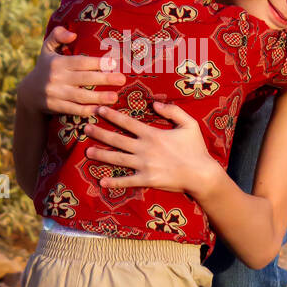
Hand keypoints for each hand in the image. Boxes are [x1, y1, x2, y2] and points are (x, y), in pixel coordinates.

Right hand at [20, 26, 125, 115]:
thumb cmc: (45, 67)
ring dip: (99, 97)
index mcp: (57, 62)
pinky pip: (74, 109)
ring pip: (80, 96)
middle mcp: (56, 78)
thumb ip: (58, 35)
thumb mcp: (47, 48)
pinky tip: (101, 110)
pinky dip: (87, 111)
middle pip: (84, 79)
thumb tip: (73, 34)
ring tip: (115, 97)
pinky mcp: (55, 107)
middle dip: (104, 79)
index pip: (80, 62)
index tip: (113, 63)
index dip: (97, 62)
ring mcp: (55, 94)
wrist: (28, 93)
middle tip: (121, 79)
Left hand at [83, 101, 219, 193]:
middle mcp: (144, 148)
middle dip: (99, 133)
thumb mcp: (189, 124)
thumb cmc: (196, 149)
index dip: (112, 115)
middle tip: (85, 128)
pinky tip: (101, 182)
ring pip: (117, 159)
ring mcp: (144, 165)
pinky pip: (127, 181)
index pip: (127, 123)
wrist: (201, 174)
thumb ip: (173, 111)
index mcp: (152, 134)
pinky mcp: (147, 180)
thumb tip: (155, 103)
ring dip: (101, 155)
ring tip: (87, 152)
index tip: (99, 110)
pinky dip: (114, 182)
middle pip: (117, 139)